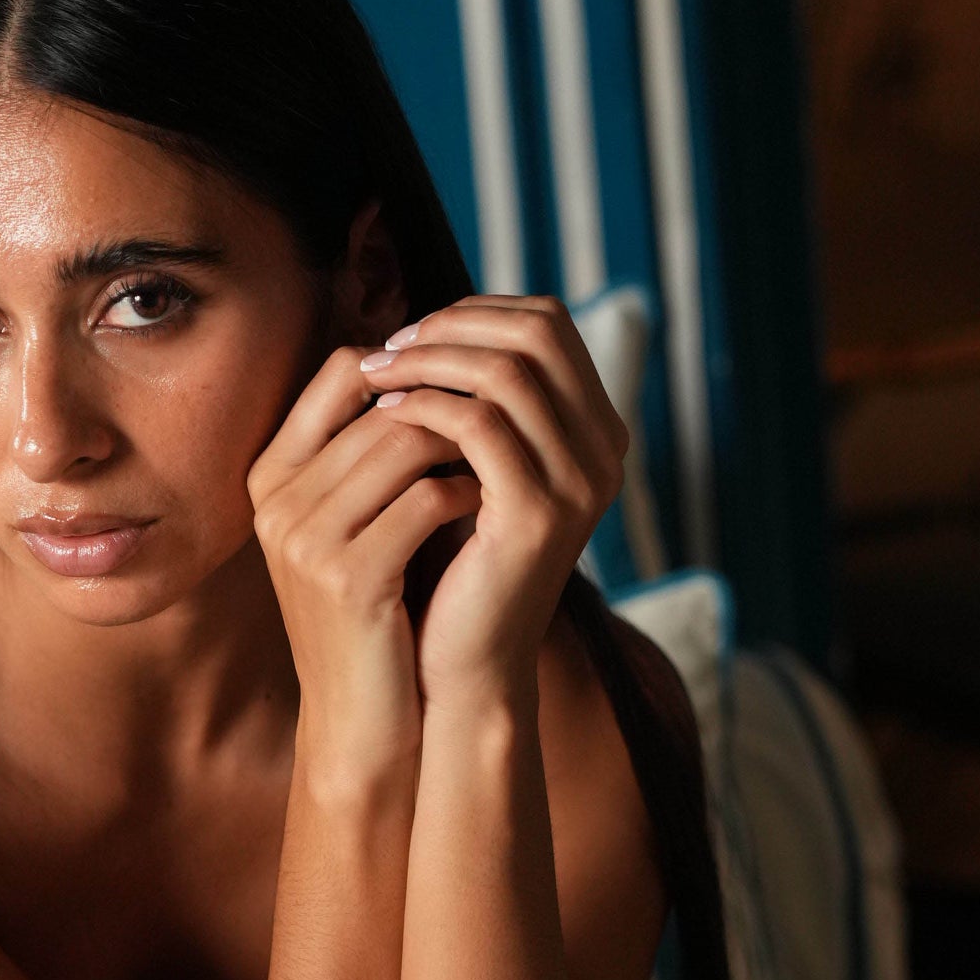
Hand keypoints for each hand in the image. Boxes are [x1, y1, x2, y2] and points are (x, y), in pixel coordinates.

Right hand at [248, 344, 485, 778]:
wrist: (358, 720)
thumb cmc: (372, 614)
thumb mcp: (356, 526)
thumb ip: (371, 454)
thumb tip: (436, 364)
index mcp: (270, 476)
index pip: (342, 370)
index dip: (414, 367)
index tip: (468, 386)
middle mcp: (276, 500)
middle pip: (381, 401)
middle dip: (452, 403)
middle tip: (507, 412)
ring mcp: (306, 538)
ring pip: (403, 442)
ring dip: (466, 442)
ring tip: (504, 453)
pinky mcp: (347, 577)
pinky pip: (423, 500)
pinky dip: (467, 493)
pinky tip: (492, 503)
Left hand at [353, 296, 626, 711]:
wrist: (462, 667)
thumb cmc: (455, 570)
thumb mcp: (472, 472)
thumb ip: (475, 404)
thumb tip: (429, 325)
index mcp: (595, 432)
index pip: (547, 324)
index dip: (475, 313)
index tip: (411, 333)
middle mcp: (603, 451)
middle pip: (538, 332)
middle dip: (453, 326)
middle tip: (388, 347)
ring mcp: (579, 482)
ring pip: (507, 371)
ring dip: (430, 362)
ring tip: (375, 375)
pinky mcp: (538, 514)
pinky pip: (479, 425)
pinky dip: (425, 408)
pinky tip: (383, 417)